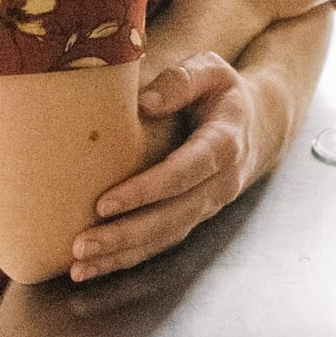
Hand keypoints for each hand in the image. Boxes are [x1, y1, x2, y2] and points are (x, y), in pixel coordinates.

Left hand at [70, 53, 271, 281]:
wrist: (256, 125)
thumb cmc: (222, 92)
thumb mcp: (210, 70)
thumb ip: (181, 79)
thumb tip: (146, 101)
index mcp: (225, 142)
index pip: (185, 171)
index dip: (147, 190)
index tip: (105, 203)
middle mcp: (221, 182)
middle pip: (173, 216)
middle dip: (126, 234)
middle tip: (82, 244)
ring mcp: (209, 205)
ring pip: (166, 237)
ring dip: (123, 254)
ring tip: (80, 265)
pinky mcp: (194, 217)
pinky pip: (162, 243)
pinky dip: (128, 257)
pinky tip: (94, 267)